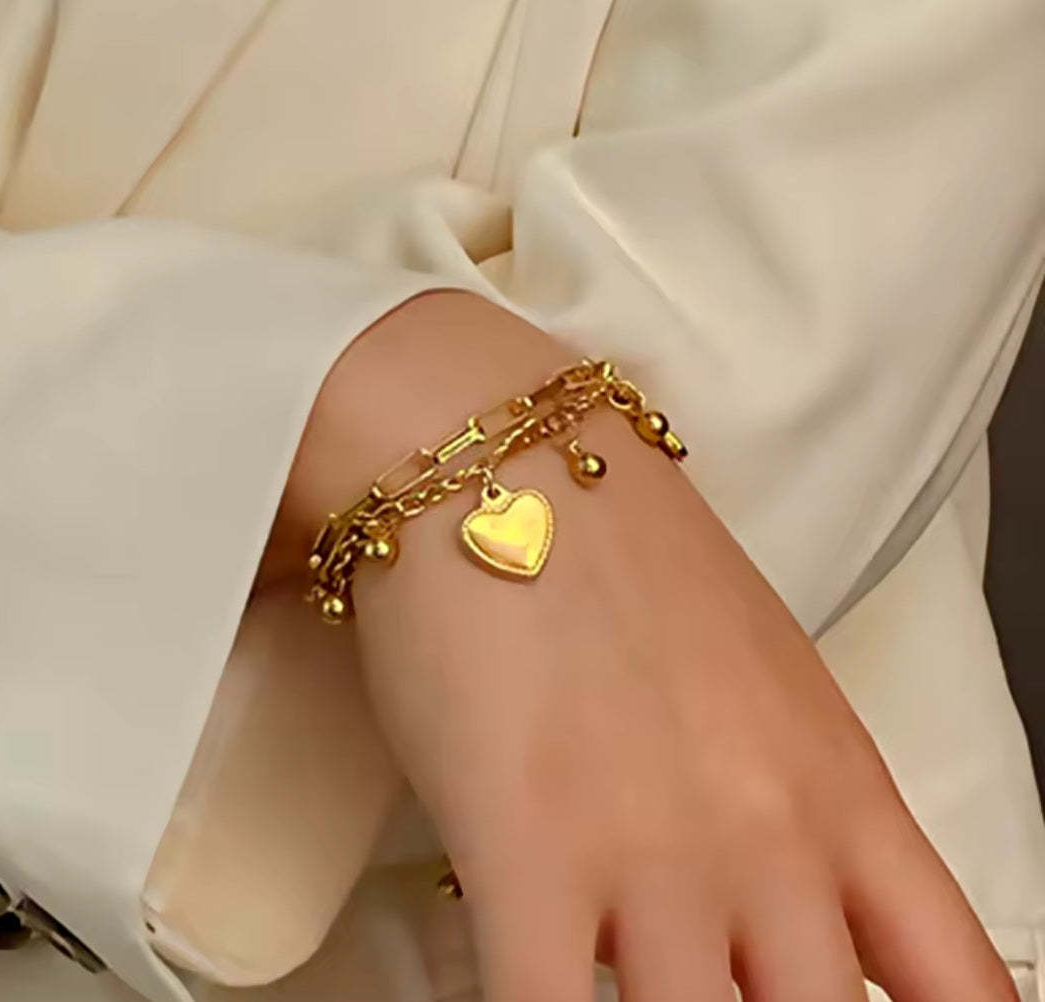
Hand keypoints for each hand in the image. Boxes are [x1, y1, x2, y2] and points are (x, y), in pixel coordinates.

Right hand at [273, 291, 1015, 1000]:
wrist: (504, 456)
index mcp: (843, 792)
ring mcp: (655, 858)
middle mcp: (771, 843)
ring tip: (617, 970)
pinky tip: (526, 985)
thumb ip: (790, 802)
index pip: (956, 986)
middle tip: (707, 986)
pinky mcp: (527, 855)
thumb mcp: (758, 670)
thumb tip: (767, 910)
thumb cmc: (621, 544)